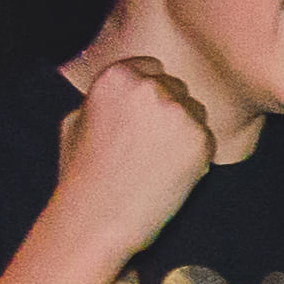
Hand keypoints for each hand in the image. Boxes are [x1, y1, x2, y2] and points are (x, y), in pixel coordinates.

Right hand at [58, 52, 222, 252]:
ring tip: (156, 160)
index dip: (148, 93)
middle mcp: (150, 87)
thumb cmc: (82, 173)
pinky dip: (196, 154)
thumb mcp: (75, 120)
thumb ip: (104, 96)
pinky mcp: (202, 139)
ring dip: (185, 130)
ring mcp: (179, 112)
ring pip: (196, 112)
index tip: (140, 116)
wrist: (98, 216)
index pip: (152, 67)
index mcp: (117, 75)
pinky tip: (169, 172)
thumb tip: (122, 88)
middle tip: (148, 145)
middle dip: (168, 111)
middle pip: (177, 88)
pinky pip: (208, 138)